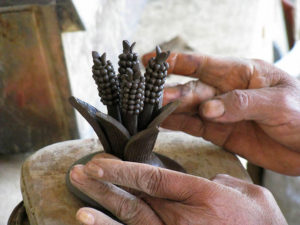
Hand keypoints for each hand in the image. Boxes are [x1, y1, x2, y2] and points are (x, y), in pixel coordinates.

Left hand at [70, 154, 286, 224]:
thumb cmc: (261, 223)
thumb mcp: (251, 194)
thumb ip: (224, 182)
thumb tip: (206, 180)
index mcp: (202, 198)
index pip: (154, 179)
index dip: (123, 170)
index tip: (99, 162)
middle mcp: (184, 219)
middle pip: (135, 200)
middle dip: (104, 186)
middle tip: (78, 172)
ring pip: (132, 222)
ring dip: (102, 209)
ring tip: (77, 197)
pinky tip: (91, 222)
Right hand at [142, 52, 299, 174]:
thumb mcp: (277, 103)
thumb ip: (241, 104)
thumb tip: (207, 109)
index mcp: (241, 73)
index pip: (204, 63)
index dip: (178, 61)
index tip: (152, 60)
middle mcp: (225, 91)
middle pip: (192, 89)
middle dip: (170, 91)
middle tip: (149, 96)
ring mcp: (221, 113)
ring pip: (188, 108)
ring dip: (169, 109)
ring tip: (148, 110)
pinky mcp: (220, 132)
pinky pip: (194, 127)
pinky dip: (177, 125)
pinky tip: (161, 124)